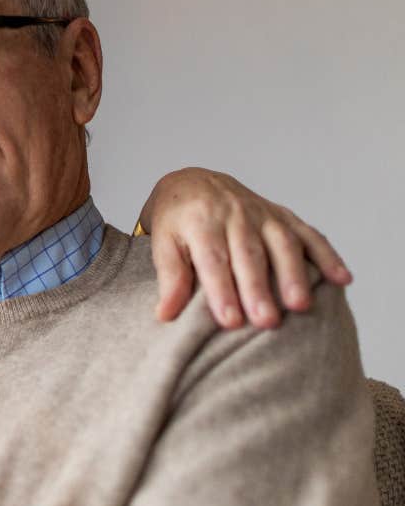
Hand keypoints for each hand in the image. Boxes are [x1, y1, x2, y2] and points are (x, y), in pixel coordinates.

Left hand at [140, 167, 352, 329]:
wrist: (193, 183)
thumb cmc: (177, 221)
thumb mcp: (163, 243)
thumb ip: (170, 277)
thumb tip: (165, 315)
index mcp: (201, 221)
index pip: (213, 260)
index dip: (222, 291)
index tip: (230, 321)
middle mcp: (235, 215)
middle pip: (249, 255)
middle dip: (259, 289)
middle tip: (267, 322)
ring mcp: (263, 214)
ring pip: (282, 244)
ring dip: (293, 274)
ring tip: (300, 305)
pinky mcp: (283, 216)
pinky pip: (309, 234)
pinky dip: (327, 256)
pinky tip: (341, 279)